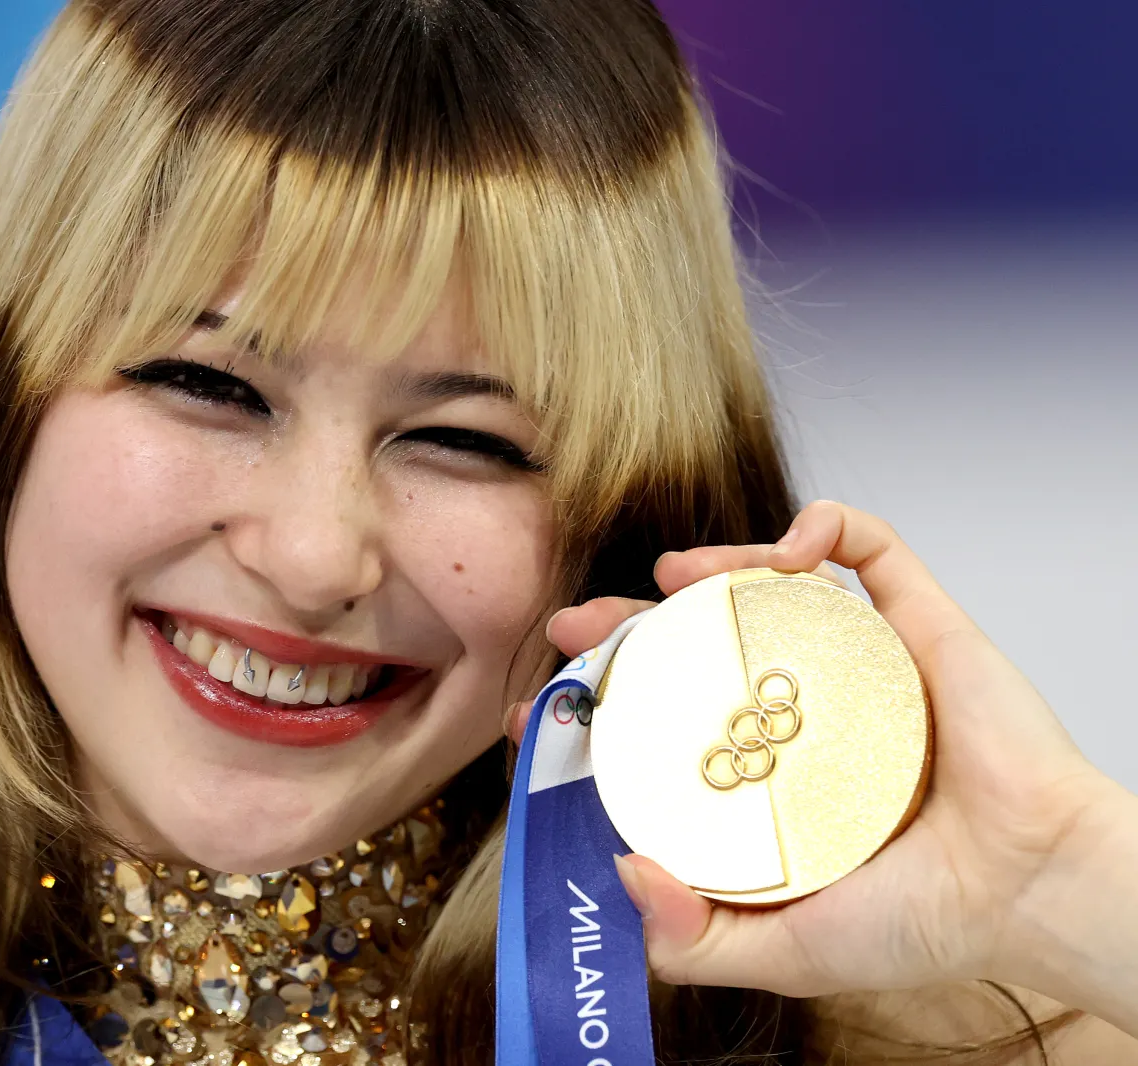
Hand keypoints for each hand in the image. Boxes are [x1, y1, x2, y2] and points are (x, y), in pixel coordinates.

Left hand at [509, 501, 1137, 1031]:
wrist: (1036, 891)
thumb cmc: (926, 924)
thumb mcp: (786, 952)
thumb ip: (694, 939)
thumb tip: (621, 869)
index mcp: (763, 776)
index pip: (660, 722)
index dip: (600, 703)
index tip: (544, 703)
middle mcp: (800, 715)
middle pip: (695, 645)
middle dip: (627, 626)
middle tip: (577, 625)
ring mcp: (855, 665)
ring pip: (768, 588)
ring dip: (712, 564)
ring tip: (672, 573)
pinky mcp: (918, 625)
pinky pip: (871, 549)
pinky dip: (826, 526)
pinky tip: (791, 545)